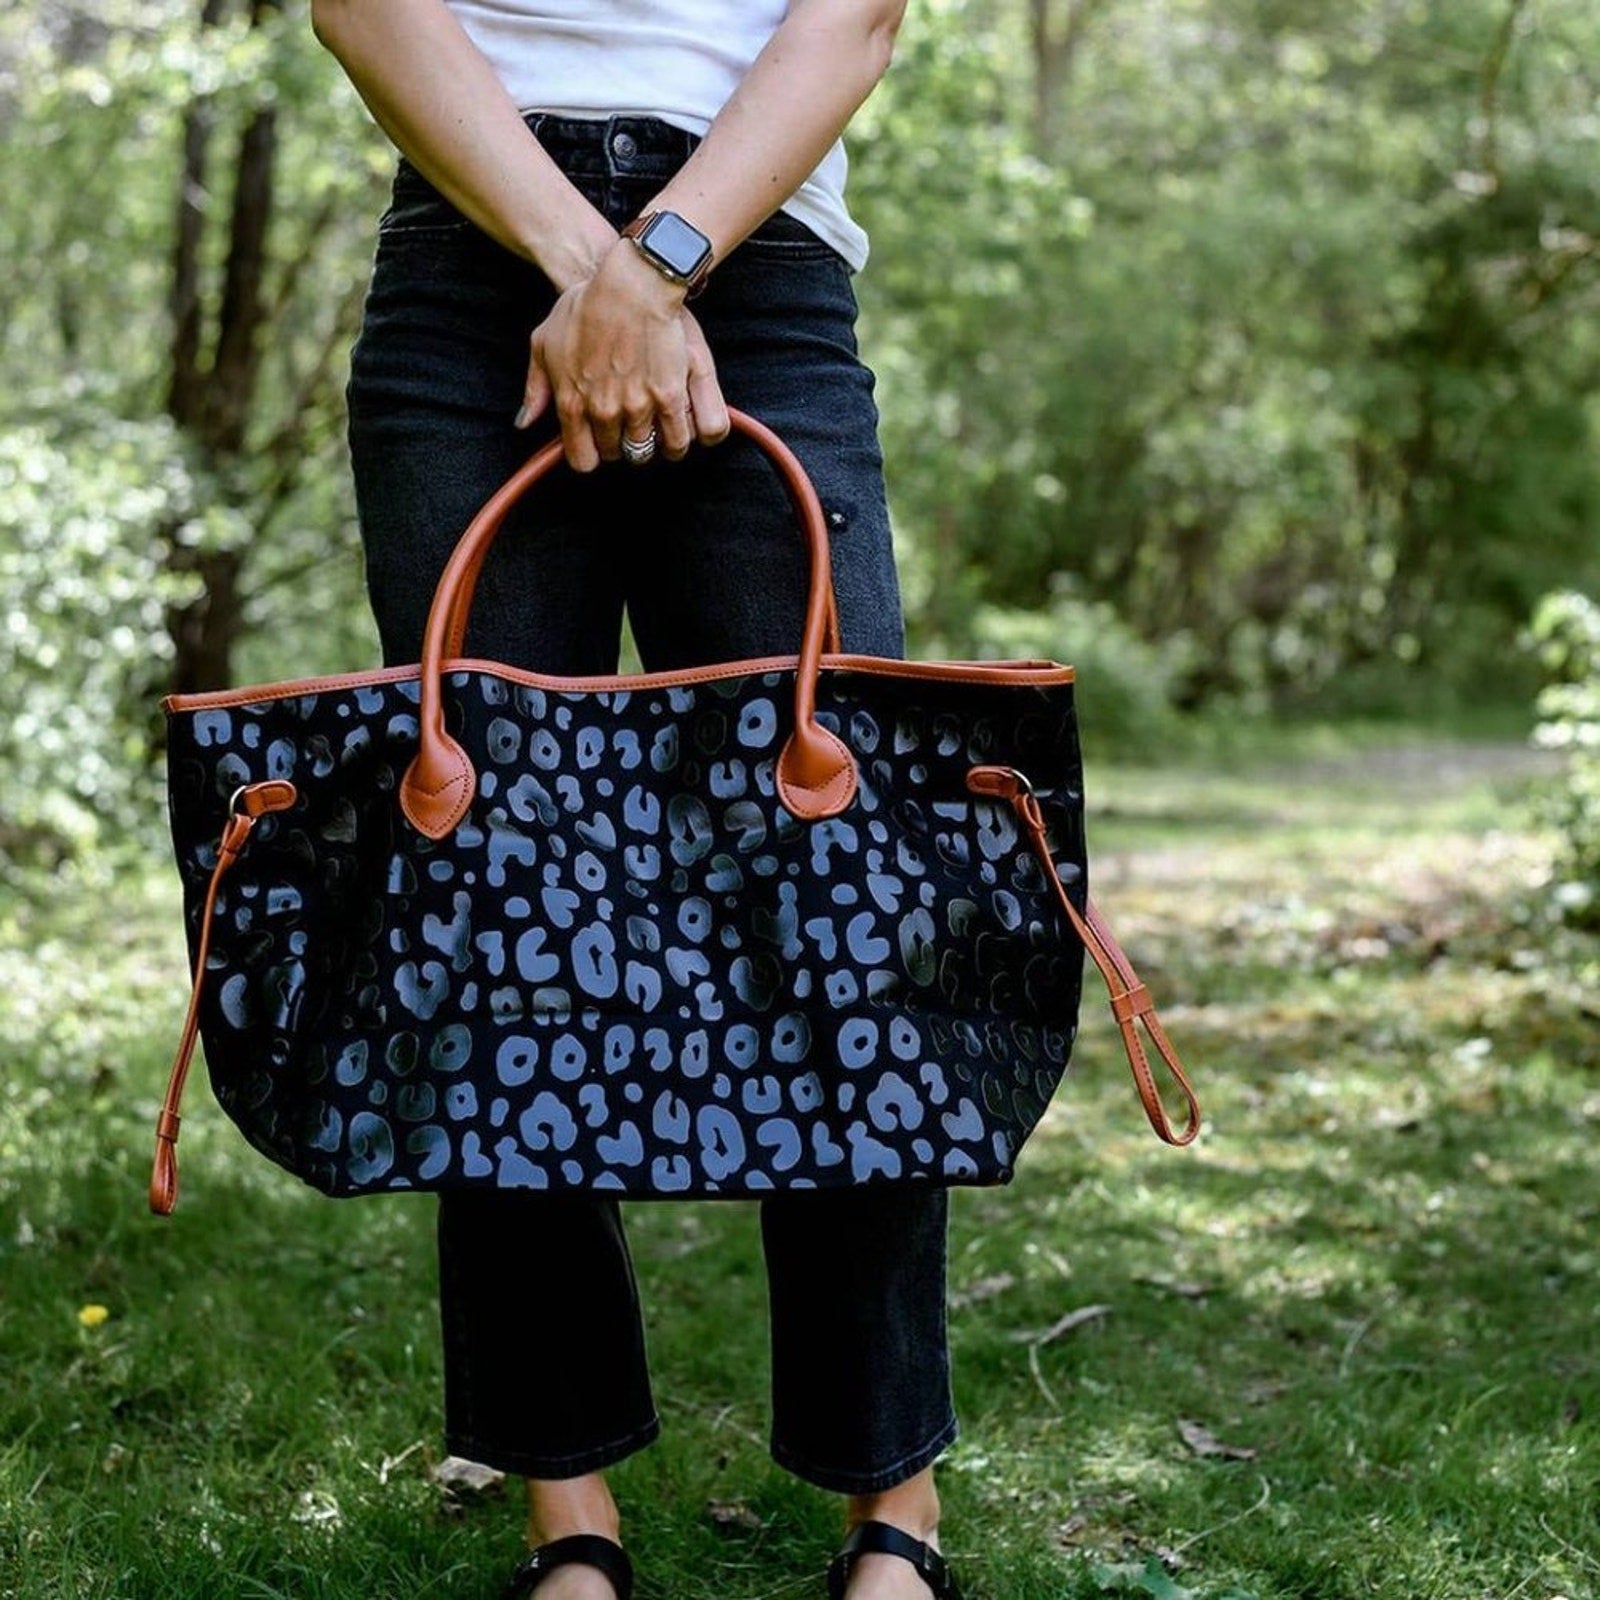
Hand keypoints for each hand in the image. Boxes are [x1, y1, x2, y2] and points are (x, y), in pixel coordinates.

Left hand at [516, 239, 729, 470]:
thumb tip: (525, 422)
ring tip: (656, 423)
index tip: (598, 440)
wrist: (629, 285)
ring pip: (648, 450)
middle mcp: (603, 412)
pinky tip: (679, 425)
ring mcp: (637, 408)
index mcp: (571, 404)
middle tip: (627, 421)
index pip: (582, 459)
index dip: (591, 453)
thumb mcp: (544, 342)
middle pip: (616, 455)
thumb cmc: (586, 307)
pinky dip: (681, 437)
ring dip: (653, 441)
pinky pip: (679, 439)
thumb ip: (536, 388)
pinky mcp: (669, 398)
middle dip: (621, 443)